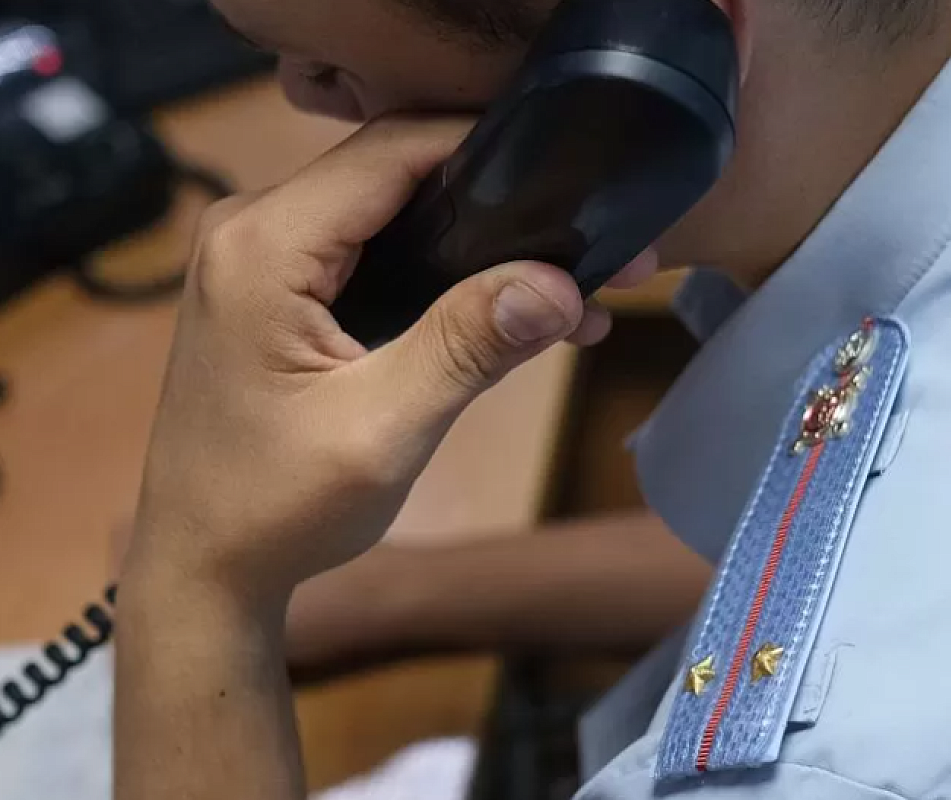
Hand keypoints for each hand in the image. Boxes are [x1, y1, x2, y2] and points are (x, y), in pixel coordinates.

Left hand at [120, 115, 647, 607]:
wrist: (204, 566)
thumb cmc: (277, 508)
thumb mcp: (382, 430)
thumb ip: (467, 347)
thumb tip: (561, 286)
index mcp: (265, 244)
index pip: (394, 148)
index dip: (489, 149)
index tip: (574, 179)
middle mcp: (254, 227)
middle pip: (396, 172)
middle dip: (498, 201)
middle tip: (592, 243)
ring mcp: (264, 255)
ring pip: (392, 212)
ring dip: (477, 240)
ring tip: (569, 282)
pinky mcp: (281, 287)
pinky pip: (374, 252)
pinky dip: (441, 273)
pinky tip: (508, 308)